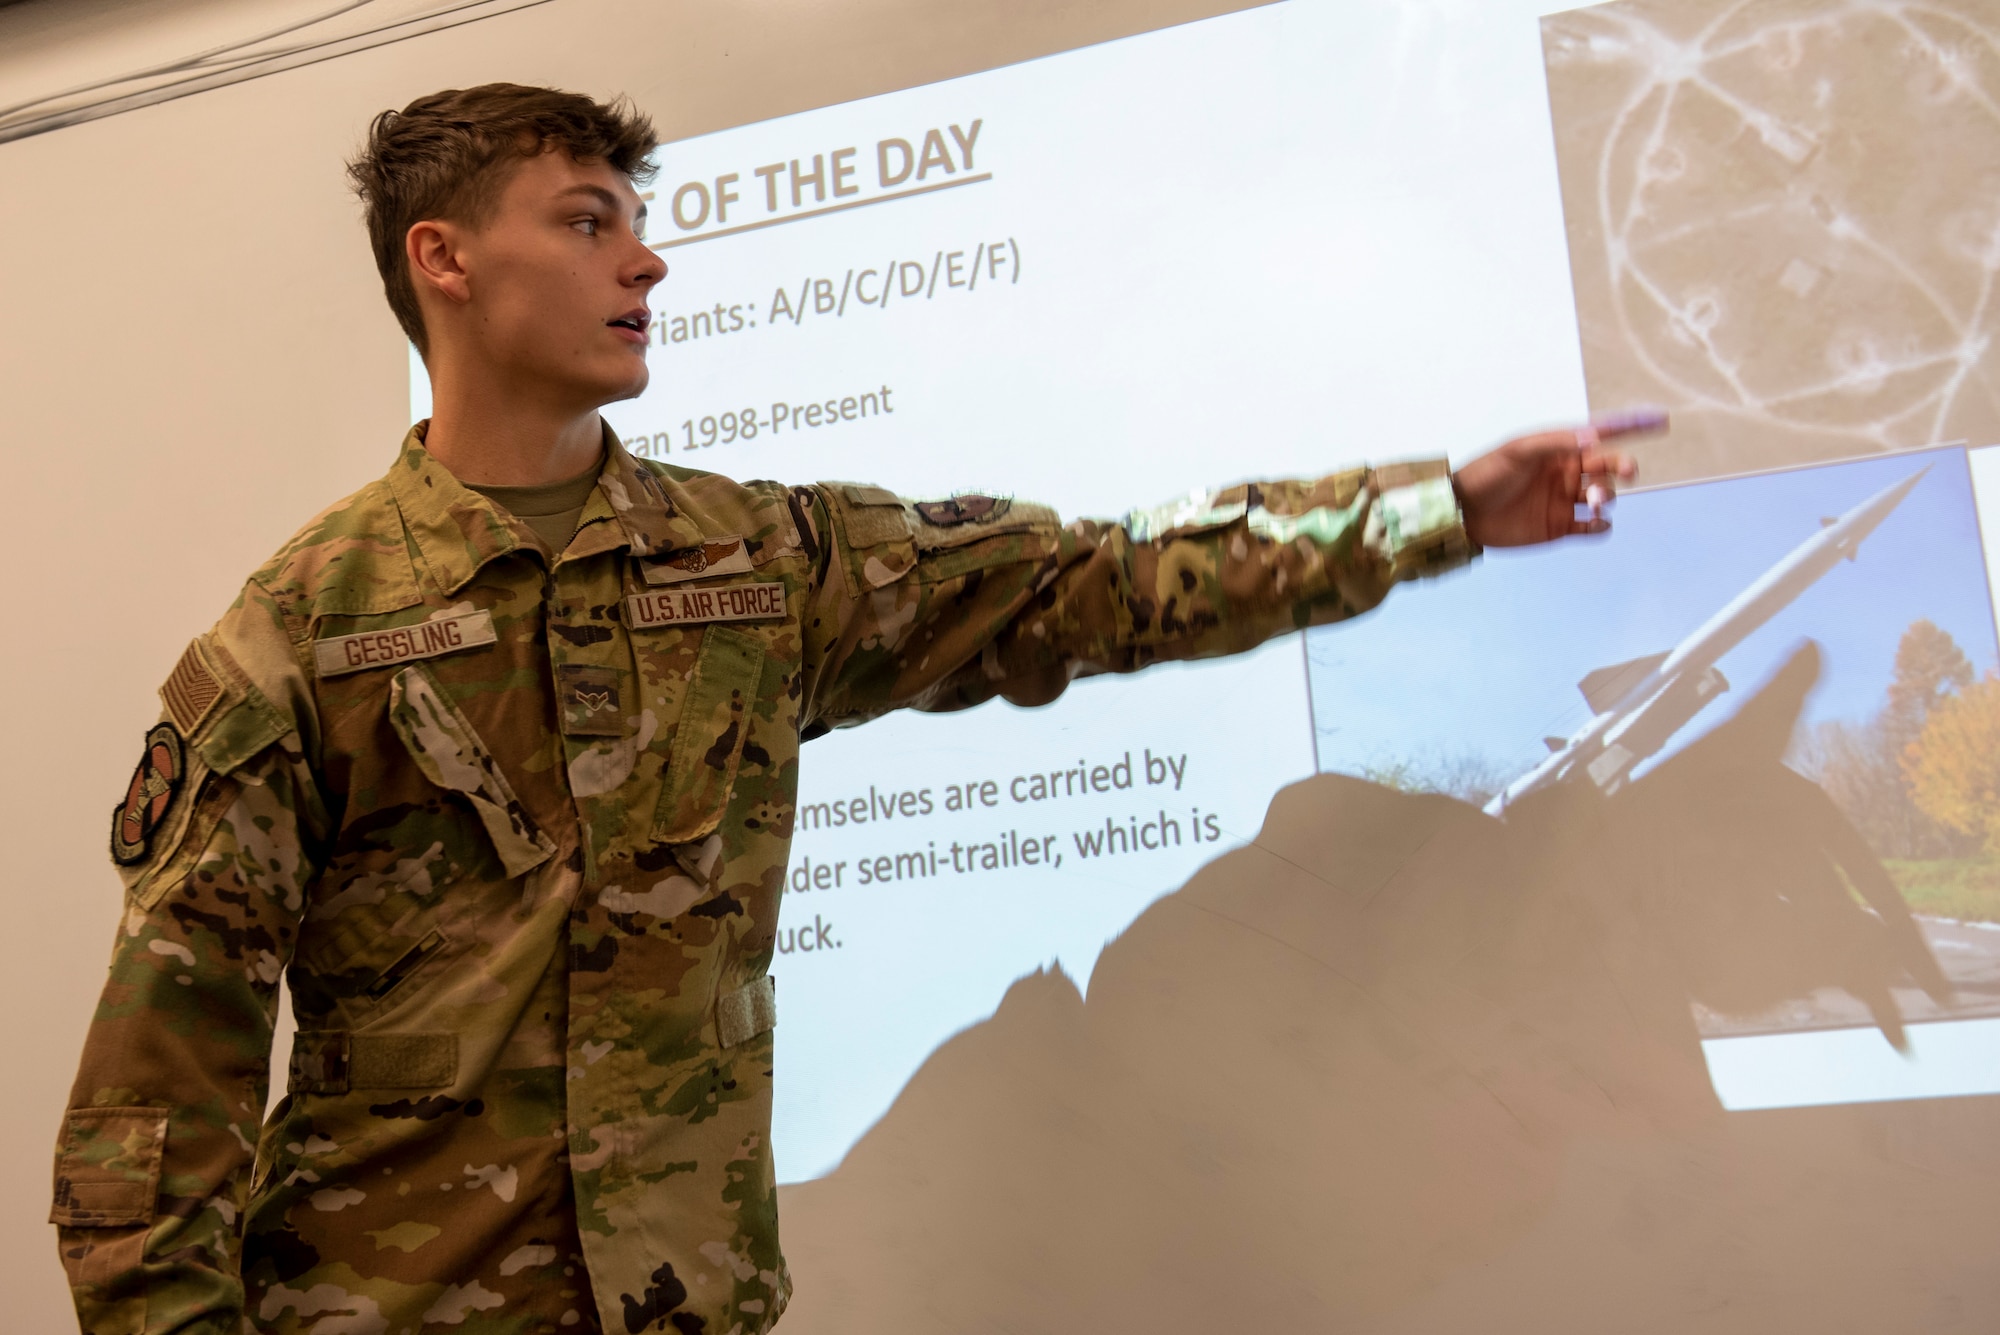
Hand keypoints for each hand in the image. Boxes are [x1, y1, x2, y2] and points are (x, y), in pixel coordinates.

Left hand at [1450, 410, 1664, 547]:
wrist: (1462, 513)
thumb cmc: (1486, 474)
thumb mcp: (1518, 451)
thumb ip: (1556, 442)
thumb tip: (1595, 437)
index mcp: (1560, 448)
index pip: (1602, 433)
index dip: (1632, 426)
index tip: (1659, 421)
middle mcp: (1567, 472)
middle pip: (1610, 466)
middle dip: (1623, 466)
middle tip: (1627, 471)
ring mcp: (1565, 500)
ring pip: (1605, 496)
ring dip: (1608, 496)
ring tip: (1594, 500)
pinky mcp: (1560, 527)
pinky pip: (1594, 527)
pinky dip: (1602, 525)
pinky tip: (1596, 522)